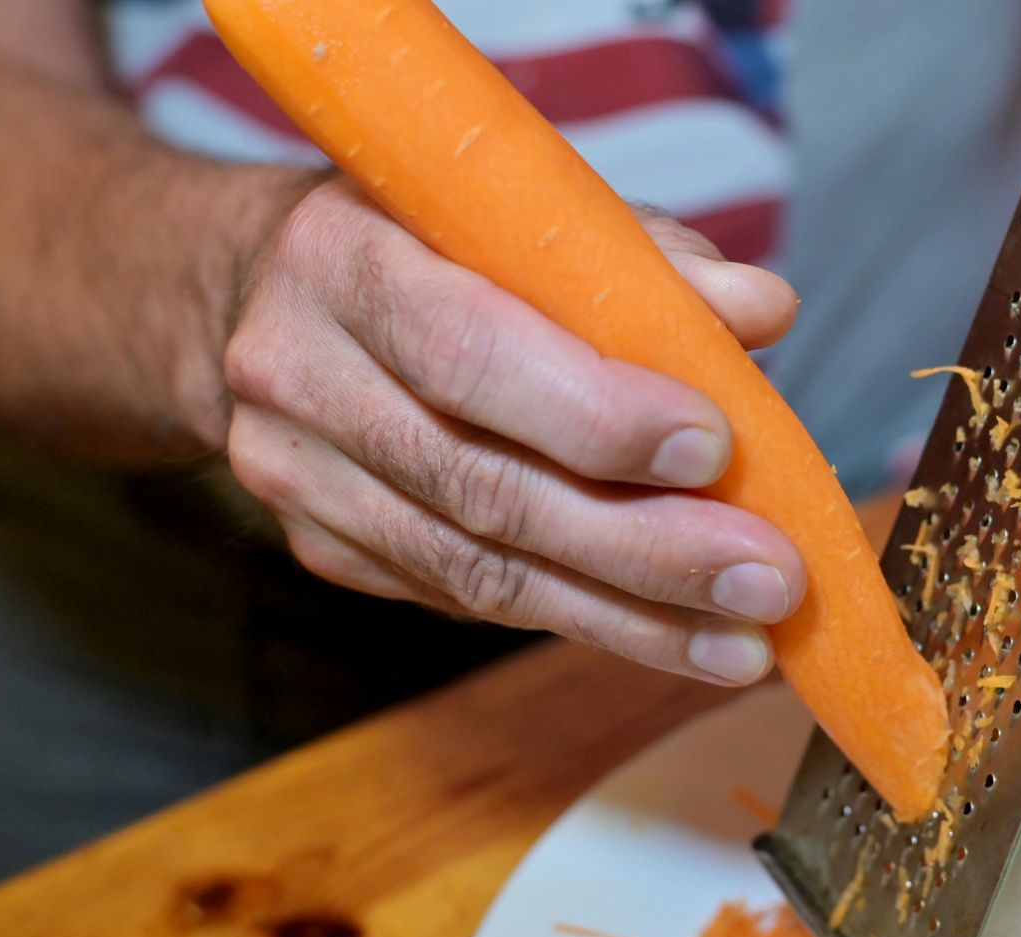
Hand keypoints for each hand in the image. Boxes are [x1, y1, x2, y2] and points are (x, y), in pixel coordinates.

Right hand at [223, 177, 805, 684]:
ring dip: (628, 616)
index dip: (593, 412)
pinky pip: (465, 598)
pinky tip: (673, 635)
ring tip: (745, 640)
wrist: (254, 297)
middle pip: (481, 486)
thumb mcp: (518, 213)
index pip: (468, 350)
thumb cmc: (428, 242)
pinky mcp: (324, 547)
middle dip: (643, 547)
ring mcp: (297, 476)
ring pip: (477, 571)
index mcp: (345, 256)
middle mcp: (299, 371)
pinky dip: (579, 618)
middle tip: (767, 582)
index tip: (715, 448)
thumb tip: (762, 309)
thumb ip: (639, 258)